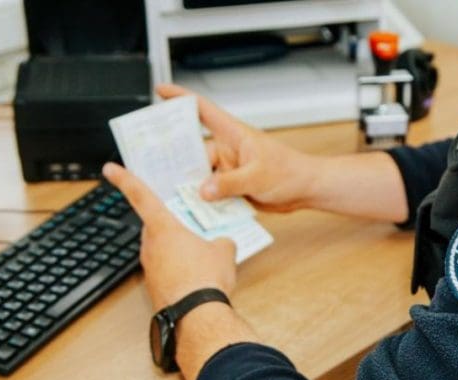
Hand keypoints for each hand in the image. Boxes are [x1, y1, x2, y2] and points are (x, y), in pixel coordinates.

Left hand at [102, 162, 236, 310]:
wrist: (197, 316)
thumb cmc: (205, 278)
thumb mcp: (224, 250)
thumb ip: (221, 240)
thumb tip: (222, 244)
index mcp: (163, 228)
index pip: (140, 195)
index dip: (125, 179)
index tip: (110, 170)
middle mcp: (150, 246)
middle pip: (154, 227)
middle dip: (170, 226)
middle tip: (189, 226)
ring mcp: (150, 269)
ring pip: (160, 251)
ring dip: (176, 251)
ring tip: (201, 258)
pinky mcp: (154, 287)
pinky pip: (166, 271)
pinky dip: (178, 271)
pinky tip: (197, 278)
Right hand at [157, 84, 318, 212]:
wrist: (305, 190)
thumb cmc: (290, 172)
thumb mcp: (257, 176)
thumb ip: (229, 183)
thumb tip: (204, 191)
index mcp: (232, 134)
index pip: (202, 109)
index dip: (181, 98)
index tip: (160, 91)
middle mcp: (226, 150)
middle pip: (192, 150)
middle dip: (174, 159)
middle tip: (153, 168)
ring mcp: (227, 169)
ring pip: (199, 177)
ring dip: (190, 187)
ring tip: (173, 195)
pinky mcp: (231, 187)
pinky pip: (211, 193)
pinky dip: (203, 202)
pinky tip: (195, 210)